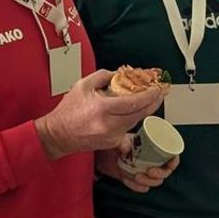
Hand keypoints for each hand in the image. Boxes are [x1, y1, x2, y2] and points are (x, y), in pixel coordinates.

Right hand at [34, 70, 163, 159]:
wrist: (58, 135)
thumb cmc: (68, 111)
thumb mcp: (82, 86)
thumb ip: (102, 76)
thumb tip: (119, 74)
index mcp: (102, 109)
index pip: (134, 102)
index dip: (149, 95)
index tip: (157, 88)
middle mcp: (109, 125)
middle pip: (141, 114)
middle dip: (153, 103)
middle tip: (160, 93)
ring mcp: (112, 136)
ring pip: (135, 121)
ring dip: (143, 110)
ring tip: (147, 99)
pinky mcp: (113, 143)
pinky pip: (127, 128)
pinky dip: (131, 118)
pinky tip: (131, 111)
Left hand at [96, 136, 179, 192]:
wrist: (102, 152)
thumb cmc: (116, 142)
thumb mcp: (121, 138)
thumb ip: (123, 142)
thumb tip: (126, 148)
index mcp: (154, 149)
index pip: (171, 156)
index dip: (173, 161)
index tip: (168, 164)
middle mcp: (152, 161)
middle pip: (164, 172)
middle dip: (159, 175)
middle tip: (149, 171)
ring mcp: (144, 171)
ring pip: (154, 182)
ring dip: (148, 182)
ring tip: (136, 176)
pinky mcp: (135, 180)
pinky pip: (140, 187)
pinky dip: (135, 186)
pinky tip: (127, 180)